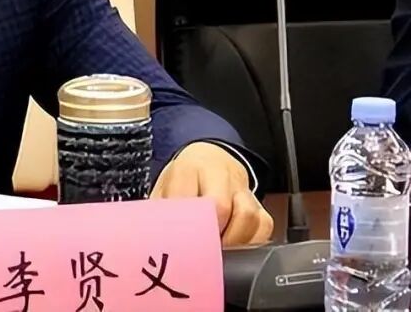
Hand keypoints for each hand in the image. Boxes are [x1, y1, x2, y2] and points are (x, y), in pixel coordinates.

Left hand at [151, 142, 273, 245]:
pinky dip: (252, 242)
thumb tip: (148, 239)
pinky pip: (264, 226)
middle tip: (199, 252)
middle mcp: (219, 174)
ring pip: (248, 217)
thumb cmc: (183, 181)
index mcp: (187, 169)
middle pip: (220, 206)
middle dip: (209, 234)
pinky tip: (236, 248)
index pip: (188, 197)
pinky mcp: (260, 203)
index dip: (185, 225)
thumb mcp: (164, 189)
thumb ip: (158, 211)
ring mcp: (242, 188)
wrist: (209, 159)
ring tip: (218, 253)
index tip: (180, 244)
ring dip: (232, 241)